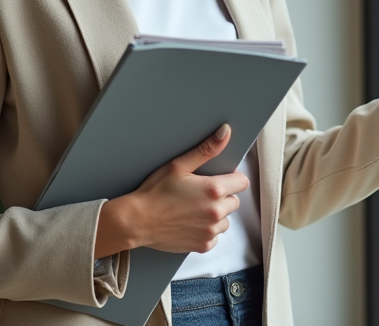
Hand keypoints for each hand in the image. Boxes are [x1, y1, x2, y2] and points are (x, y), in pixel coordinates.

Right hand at [94, 124, 248, 257]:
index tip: (218, 179)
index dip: (231, 178)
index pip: (242, 182)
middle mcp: (216, 212)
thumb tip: (226, 132)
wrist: (136, 221)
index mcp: (213, 190)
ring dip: (215, 215)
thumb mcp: (178, 165)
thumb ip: (206, 149)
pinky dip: (206, 231)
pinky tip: (191, 223)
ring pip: (225, 220)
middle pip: (234, 201)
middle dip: (222, 197)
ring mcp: (210, 231)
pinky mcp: (203, 245)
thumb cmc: (155, 192)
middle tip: (199, 194)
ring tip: (194, 209)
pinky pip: (215, 237)